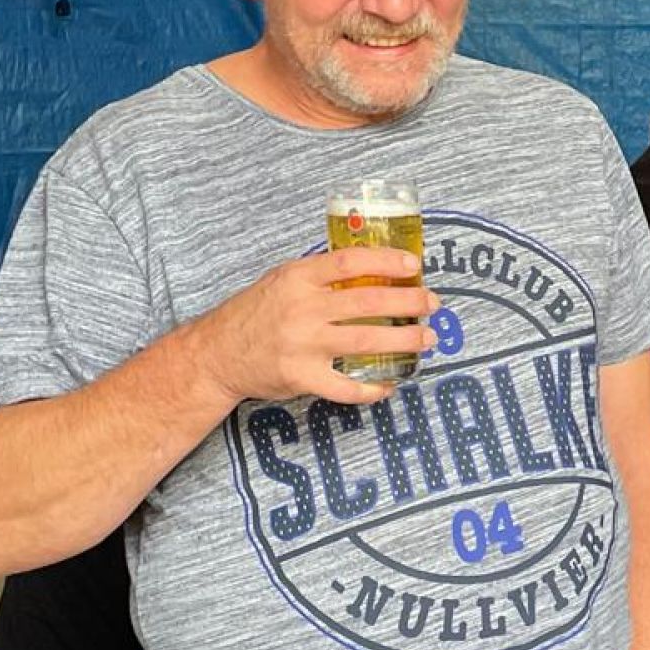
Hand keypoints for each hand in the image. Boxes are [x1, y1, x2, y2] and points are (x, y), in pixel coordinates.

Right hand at [191, 247, 439, 405]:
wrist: (216, 354)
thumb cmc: (256, 313)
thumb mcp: (283, 280)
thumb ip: (321, 276)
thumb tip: (373, 269)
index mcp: (298, 278)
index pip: (350, 262)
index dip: (387, 260)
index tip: (414, 264)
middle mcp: (302, 309)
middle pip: (369, 301)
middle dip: (410, 301)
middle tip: (432, 304)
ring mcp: (303, 345)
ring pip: (367, 340)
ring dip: (405, 341)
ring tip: (427, 339)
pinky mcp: (302, 377)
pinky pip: (347, 387)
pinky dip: (373, 388)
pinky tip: (391, 384)